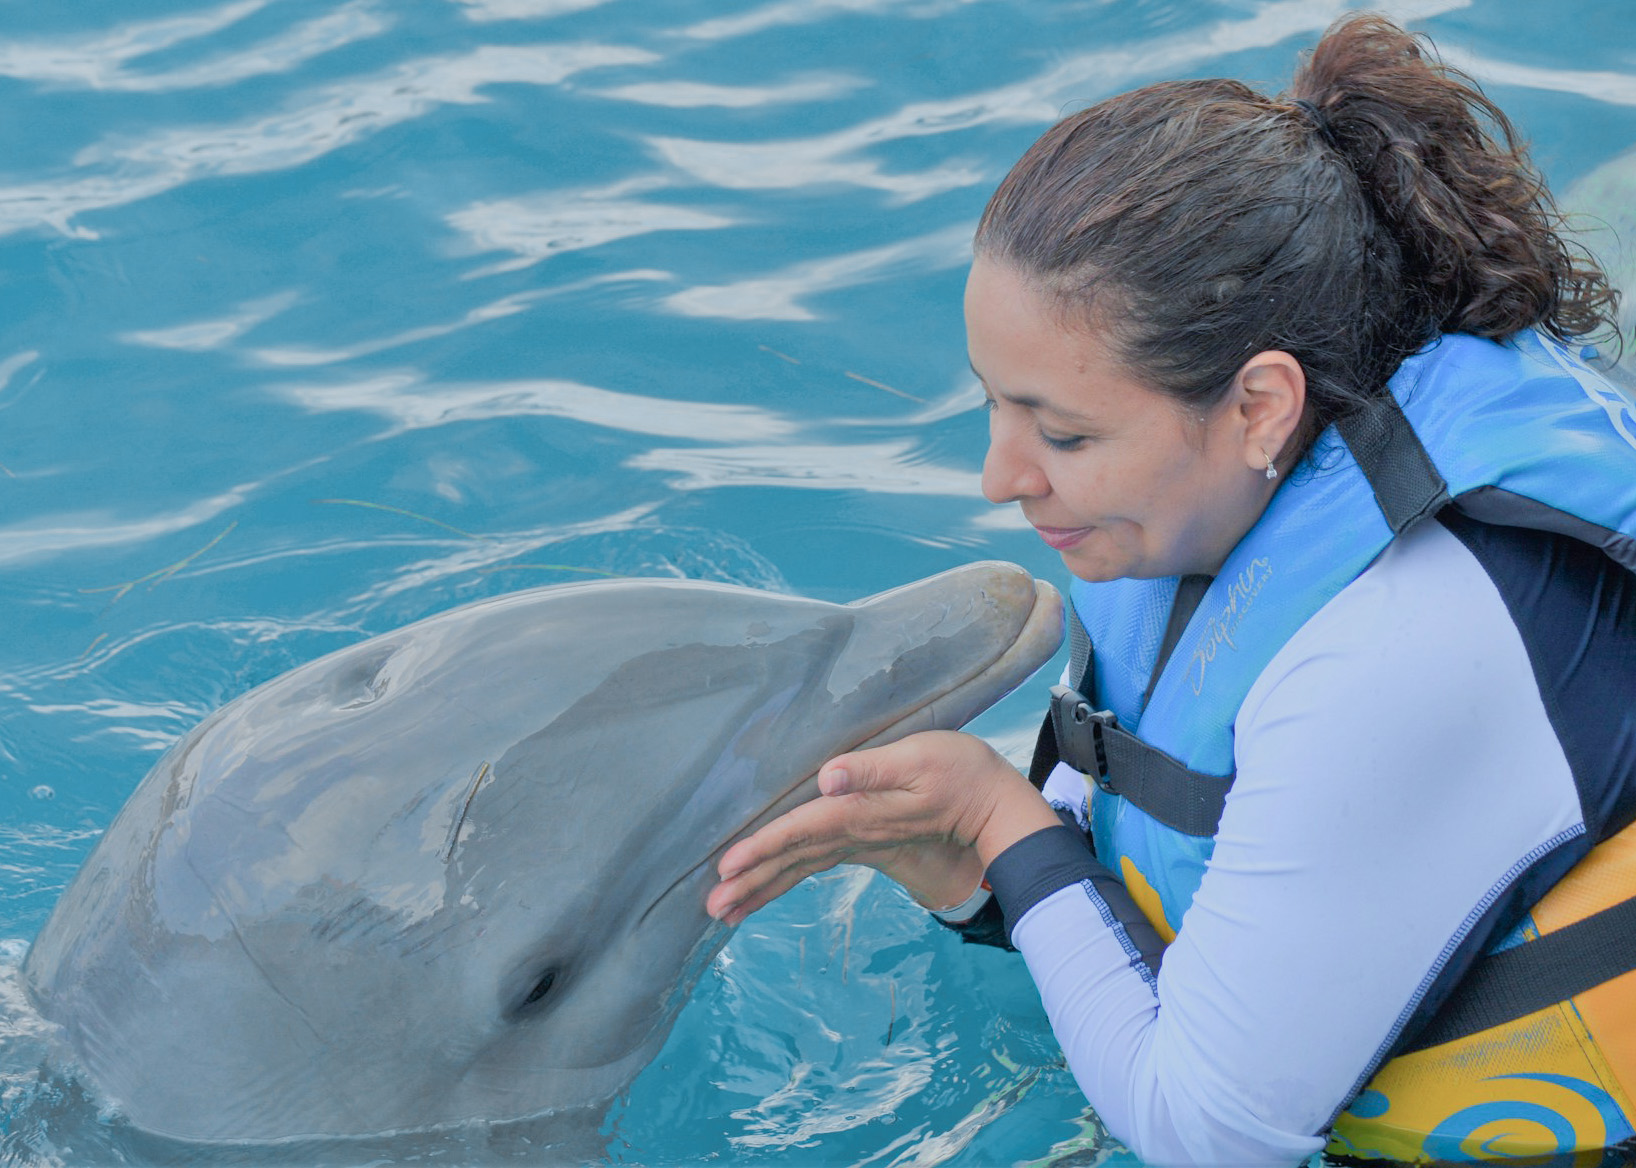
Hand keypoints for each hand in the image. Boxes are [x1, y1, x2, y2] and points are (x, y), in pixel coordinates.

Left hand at [706, 730, 1057, 925]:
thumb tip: (827, 777)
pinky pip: (814, 864)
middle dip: (750, 883)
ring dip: (761, 887)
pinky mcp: (864, 841)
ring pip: (800, 868)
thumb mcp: (919, 759)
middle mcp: (853, 834)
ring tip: (723, 912)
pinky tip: (764, 886)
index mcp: (860, 814)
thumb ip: (872, 769)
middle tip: (710, 909)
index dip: (762, 847)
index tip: (726, 868)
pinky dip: (785, 876)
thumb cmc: (960, 773)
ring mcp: (859, 842)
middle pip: (792, 860)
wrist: (995, 807)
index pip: (800, 831)